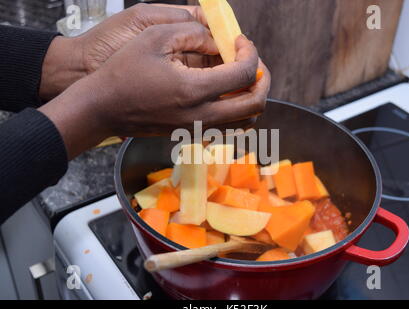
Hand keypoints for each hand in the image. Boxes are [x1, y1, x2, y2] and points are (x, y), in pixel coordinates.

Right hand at [39, 22, 270, 158]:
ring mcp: (197, 129)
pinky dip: (238, 110)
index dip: (250, 52)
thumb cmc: (123, 71)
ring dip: (253, 97)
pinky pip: (229, 127)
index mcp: (193, 90)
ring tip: (243, 77)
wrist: (102, 109)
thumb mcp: (155, 36)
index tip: (241, 41)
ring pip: (246, 121)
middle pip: (255, 104)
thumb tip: (219, 40)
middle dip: (263, 78)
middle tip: (253, 61)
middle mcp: (201, 116)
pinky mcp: (191, 134)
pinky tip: (225, 92)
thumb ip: (193, 32)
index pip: (245, 73)